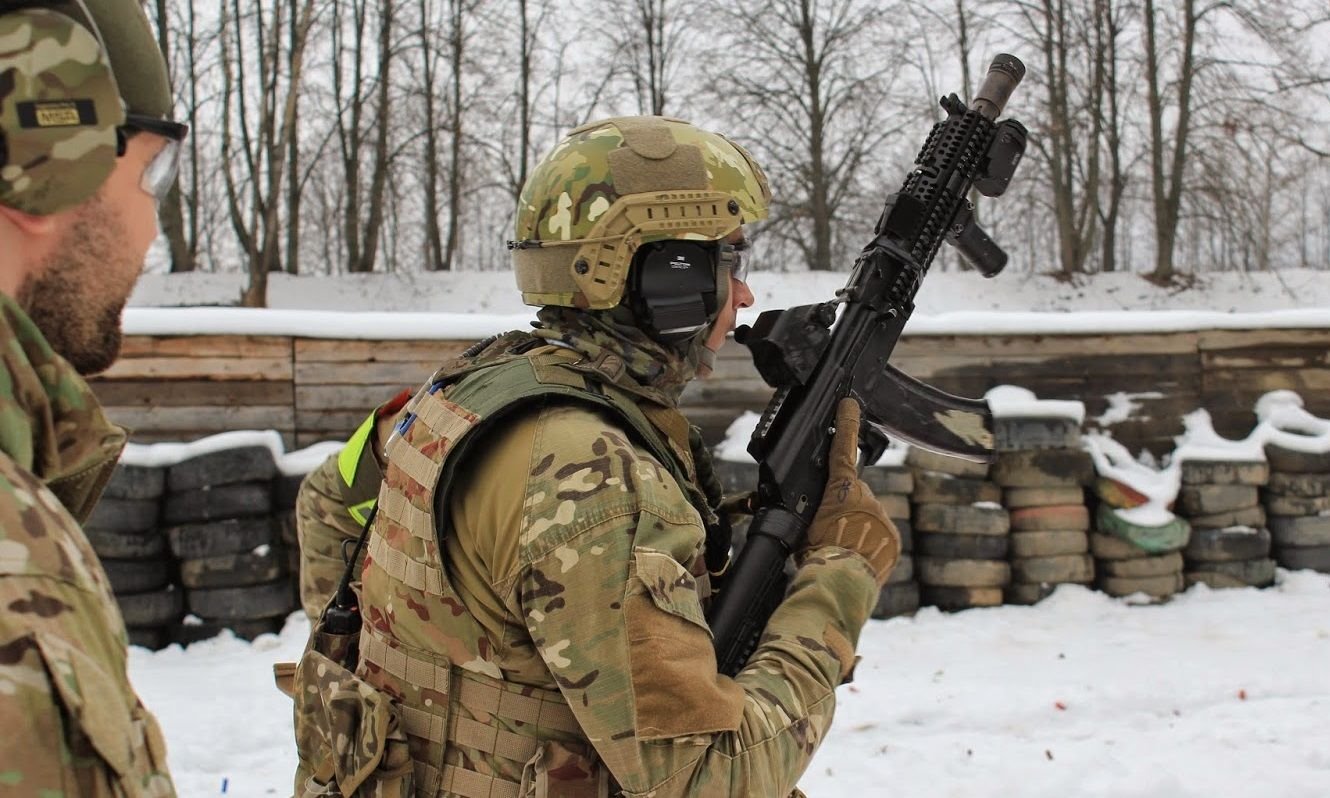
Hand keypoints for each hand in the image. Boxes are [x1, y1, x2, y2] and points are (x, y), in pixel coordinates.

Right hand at [804, 398, 899, 586]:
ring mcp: (882, 517)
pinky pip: (878, 537)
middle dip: (842, 510)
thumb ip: (809, 509)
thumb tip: (803, 510)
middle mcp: (866, 497)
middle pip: (853, 496)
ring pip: (867, 518)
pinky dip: (868, 546)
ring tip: (838, 550)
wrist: (840, 579)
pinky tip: (854, 559)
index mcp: (840, 488)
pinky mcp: (892, 539)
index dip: (846, 424)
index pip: (842, 450)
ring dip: (855, 530)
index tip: (850, 404)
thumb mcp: (800, 524)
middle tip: (827, 532)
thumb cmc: (815, 552)